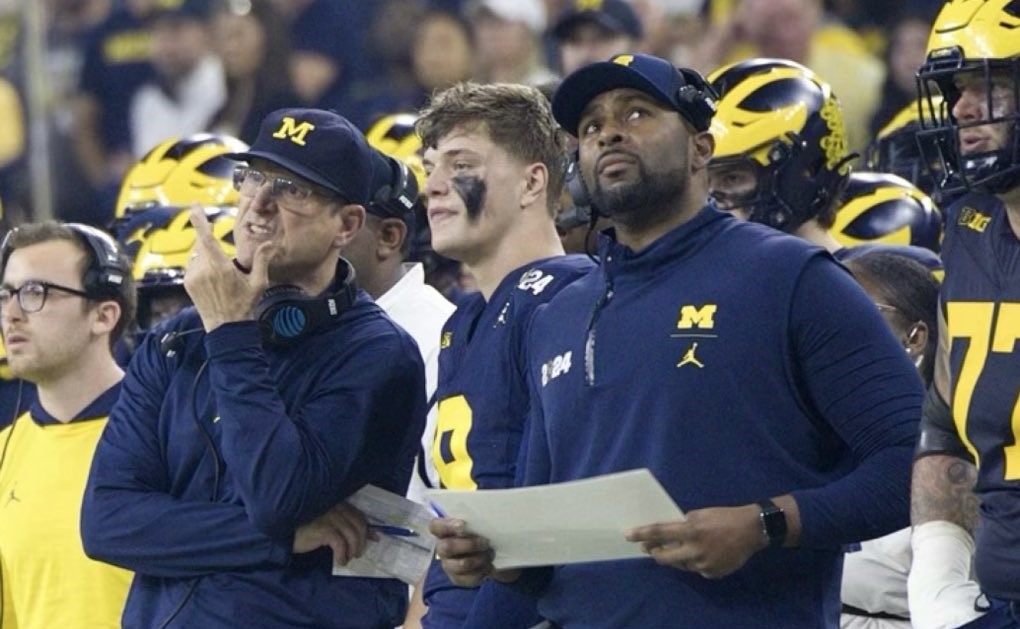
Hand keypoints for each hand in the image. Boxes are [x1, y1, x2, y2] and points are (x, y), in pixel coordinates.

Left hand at [184, 205, 272, 331]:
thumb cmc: (244, 305)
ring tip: (219, 270)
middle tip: (219, 248)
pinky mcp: (188, 283)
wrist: (226, 327)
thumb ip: (262, 260)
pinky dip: (200, 264)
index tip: (194, 206)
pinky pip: (192, 265)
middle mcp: (203, 270)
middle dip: (208, 240)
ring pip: (195, 254)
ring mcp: (193, 276)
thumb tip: (270, 244)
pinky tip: (212, 277)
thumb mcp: (258, 283)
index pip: (205, 237)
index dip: (199, 219)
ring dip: (205, 253)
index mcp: (220, 267)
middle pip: (201, 244)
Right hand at [293, 503, 369, 566]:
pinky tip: (339, 561)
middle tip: (357, 554)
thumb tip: (370, 535)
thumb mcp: (328, 524)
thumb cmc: (306, 528)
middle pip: (358, 525)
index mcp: (338, 504)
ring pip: (351, 534)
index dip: (368, 529)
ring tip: (347, 558)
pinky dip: (342, 554)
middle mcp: (336, 508)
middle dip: (361, 542)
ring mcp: (329, 517)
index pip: (359, 516)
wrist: (284, 532)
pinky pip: (340, 543)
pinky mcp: (322, 529)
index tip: (375, 539)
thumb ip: (345, 526)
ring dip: (352, 550)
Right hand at [429, 518, 516, 586]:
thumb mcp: (477, 522)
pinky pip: (467, 579)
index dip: (447, 526)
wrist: (489, 551)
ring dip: (478, 559)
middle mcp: (442, 548)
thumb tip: (485, 512)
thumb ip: (474, 518)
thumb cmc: (479, 531)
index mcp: (444, 530)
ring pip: (460, 565)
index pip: (435, 526)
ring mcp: (448, 565)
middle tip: (485, 542)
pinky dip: (481, 572)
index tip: (463, 525)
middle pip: (447, 547)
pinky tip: (489, 566)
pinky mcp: (458, 578)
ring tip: (490, 554)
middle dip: (469, 545)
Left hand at [626, 504, 766, 578]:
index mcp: (691, 530)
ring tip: (684, 547)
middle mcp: (694, 549)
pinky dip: (695, 562)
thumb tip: (667, 534)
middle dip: (654, 553)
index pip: (659, 532)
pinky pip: (696, 569)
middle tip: (649, 549)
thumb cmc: (723, 517)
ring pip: (680, 565)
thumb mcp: (700, 514)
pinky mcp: (712, 573)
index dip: (642, 534)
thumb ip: (683, 525)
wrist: (750, 530)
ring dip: (677, 557)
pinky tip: (703, 553)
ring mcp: (703, 564)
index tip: (628, 535)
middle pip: (664, 557)